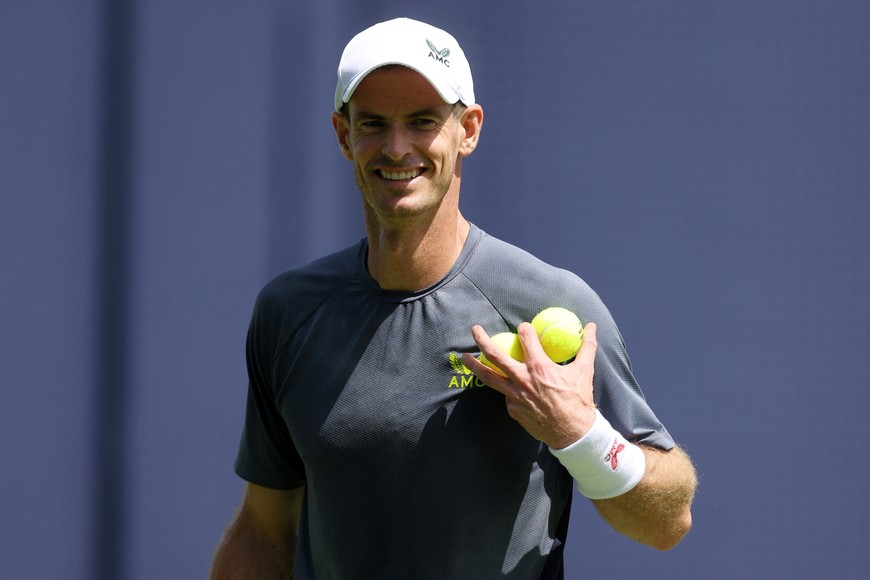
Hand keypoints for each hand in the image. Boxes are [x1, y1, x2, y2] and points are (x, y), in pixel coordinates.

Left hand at [461, 322, 598, 448]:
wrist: (572, 434)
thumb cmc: (579, 400)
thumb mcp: (584, 371)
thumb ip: (587, 346)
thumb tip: (592, 327)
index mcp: (539, 367)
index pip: (526, 339)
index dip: (524, 330)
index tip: (523, 328)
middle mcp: (522, 379)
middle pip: (495, 355)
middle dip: (482, 340)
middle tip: (474, 329)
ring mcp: (515, 396)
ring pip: (489, 377)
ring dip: (474, 365)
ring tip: (464, 356)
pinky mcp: (513, 409)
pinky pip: (506, 395)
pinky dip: (505, 388)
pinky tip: (505, 386)